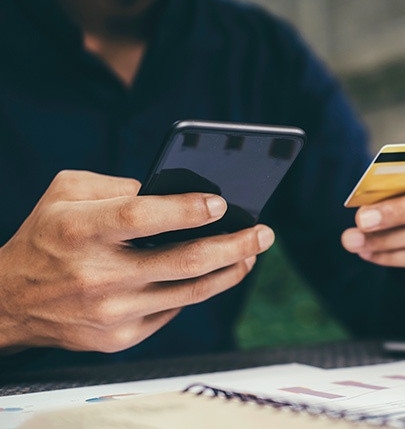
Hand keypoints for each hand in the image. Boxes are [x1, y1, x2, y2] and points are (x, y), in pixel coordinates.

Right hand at [0, 170, 274, 352]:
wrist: (10, 302)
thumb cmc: (46, 237)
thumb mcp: (65, 193)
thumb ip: (116, 183)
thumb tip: (172, 191)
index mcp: (80, 231)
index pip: (142, 219)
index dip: (186, 210)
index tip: (221, 203)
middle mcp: (97, 275)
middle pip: (183, 262)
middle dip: (234, 245)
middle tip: (264, 232)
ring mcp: (111, 312)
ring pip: (190, 291)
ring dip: (230, 270)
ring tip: (253, 253)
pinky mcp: (119, 337)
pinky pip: (172, 309)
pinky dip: (196, 289)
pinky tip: (212, 273)